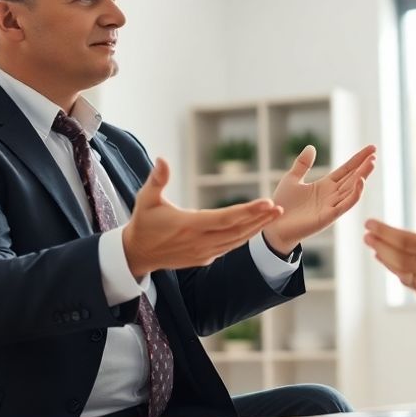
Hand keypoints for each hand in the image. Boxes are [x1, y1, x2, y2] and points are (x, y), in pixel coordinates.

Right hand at [123, 158, 282, 277]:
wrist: (136, 254)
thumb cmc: (142, 223)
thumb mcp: (145, 200)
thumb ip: (156, 179)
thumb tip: (162, 158)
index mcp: (189, 225)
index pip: (226, 218)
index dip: (248, 211)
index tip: (267, 202)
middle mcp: (200, 242)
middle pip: (237, 230)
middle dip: (259, 219)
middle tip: (278, 208)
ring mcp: (203, 252)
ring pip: (236, 241)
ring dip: (256, 228)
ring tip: (273, 216)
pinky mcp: (203, 258)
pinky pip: (229, 247)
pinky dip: (244, 237)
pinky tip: (255, 228)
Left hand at [263, 144, 376, 253]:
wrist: (274, 225)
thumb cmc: (283, 205)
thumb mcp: (292, 179)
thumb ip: (303, 164)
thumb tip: (311, 147)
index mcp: (325, 186)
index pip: (346, 170)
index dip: (358, 159)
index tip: (371, 148)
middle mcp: (332, 195)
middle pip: (352, 178)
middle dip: (364, 166)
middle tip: (374, 154)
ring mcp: (332, 206)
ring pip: (352, 189)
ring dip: (363, 176)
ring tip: (372, 163)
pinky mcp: (329, 216)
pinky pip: (346, 204)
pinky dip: (355, 193)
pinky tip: (361, 181)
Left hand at [364, 180, 415, 326]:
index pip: (404, 240)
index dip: (384, 232)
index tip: (370, 224)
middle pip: (398, 257)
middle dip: (380, 245)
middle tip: (367, 236)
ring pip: (404, 274)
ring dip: (389, 262)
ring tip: (377, 252)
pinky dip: (404, 277)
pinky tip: (401, 273)